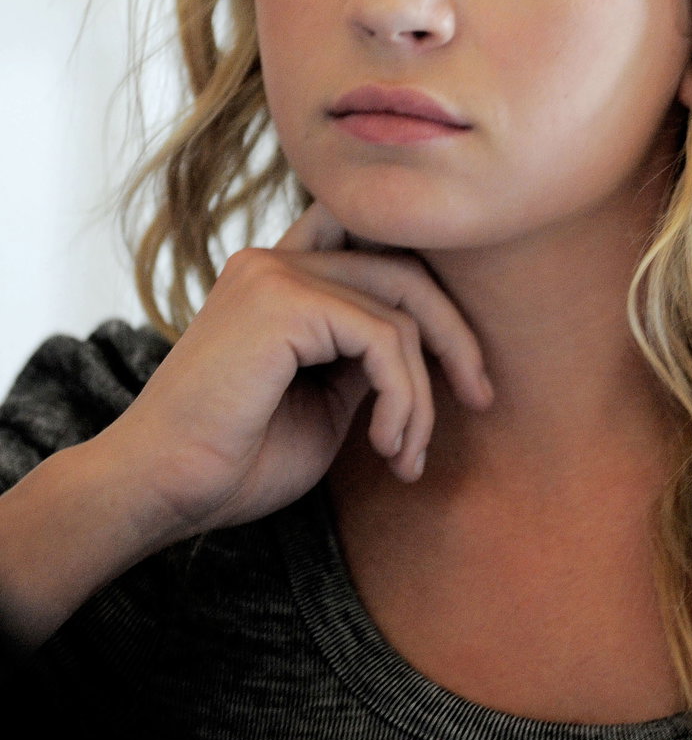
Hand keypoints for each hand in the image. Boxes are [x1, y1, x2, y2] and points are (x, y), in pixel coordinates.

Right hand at [98, 203, 491, 544]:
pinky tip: (386, 447)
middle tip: (482, 399)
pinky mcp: (282, 300)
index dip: (432, 294)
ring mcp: (276, 272)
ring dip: (422, 393)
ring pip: (402, 308)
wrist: (161, 492)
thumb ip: (366, 357)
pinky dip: (403, 397)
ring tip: (405, 455)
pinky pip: (383, 337)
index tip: (466, 371)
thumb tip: (427, 341)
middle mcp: (276, 258)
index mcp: (281, 276)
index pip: (379, 247)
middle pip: (406, 267)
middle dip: (456, 337)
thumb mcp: (326, 400)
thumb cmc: (235, 460)